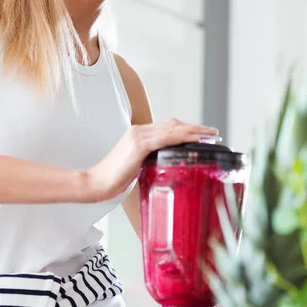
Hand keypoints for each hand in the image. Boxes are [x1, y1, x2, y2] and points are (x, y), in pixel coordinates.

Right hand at [85, 118, 217, 201]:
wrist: (94, 183)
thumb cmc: (112, 180)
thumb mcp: (135, 167)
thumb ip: (149, 162)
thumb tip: (165, 167)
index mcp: (137, 135)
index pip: (167, 126)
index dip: (186, 128)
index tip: (201, 133)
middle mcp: (138, 131)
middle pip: (173, 124)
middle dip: (194, 127)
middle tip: (212, 132)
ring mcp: (138, 137)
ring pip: (173, 128)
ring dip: (194, 130)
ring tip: (210, 135)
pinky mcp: (139, 146)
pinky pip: (166, 138)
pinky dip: (183, 137)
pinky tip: (196, 140)